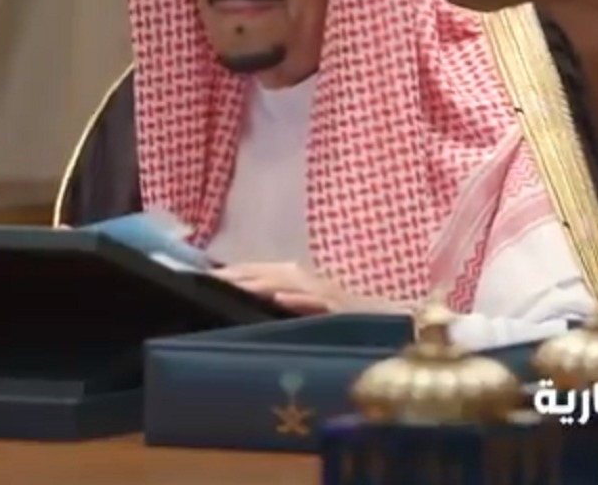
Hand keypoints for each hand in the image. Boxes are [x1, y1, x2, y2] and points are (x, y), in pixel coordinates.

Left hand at [212, 262, 405, 315]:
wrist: (396, 325)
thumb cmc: (347, 321)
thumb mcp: (308, 310)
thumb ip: (282, 303)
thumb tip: (246, 305)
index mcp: (299, 280)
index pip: (259, 271)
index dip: (232, 272)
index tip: (201, 277)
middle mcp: (310, 281)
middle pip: (269, 272)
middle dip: (238, 275)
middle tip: (209, 279)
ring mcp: (326, 294)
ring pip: (289, 283)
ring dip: (261, 282)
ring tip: (234, 284)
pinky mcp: (342, 310)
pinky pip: (319, 303)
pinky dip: (299, 300)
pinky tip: (280, 299)